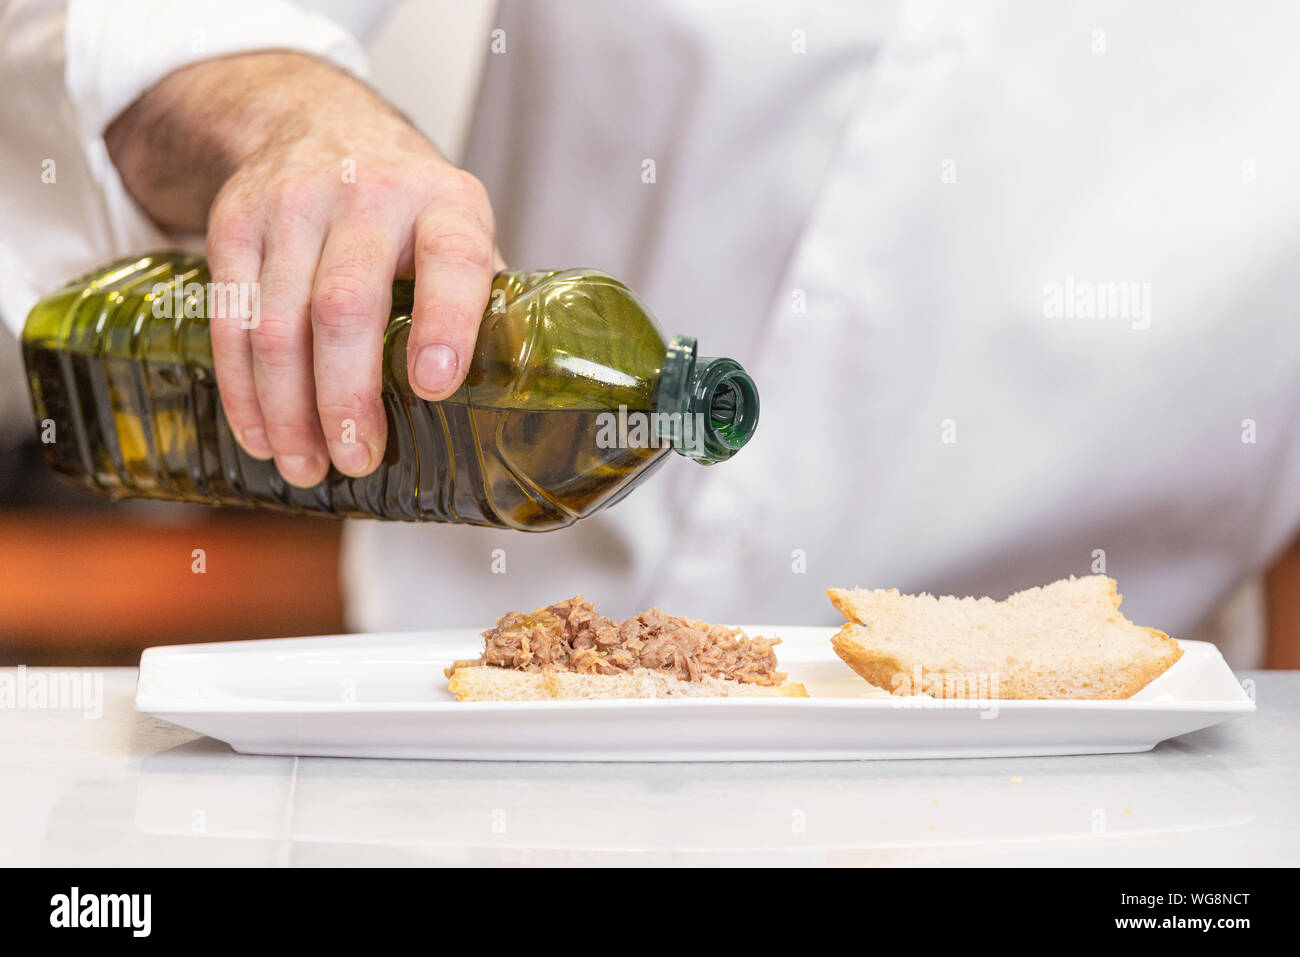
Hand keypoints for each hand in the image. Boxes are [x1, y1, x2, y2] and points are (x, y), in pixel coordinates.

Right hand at [106, 52, 502, 485]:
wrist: (315, 120)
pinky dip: (243, 390)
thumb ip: (482, 302)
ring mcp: (293, 206)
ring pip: (277, 325)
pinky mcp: (235, 224)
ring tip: (307, 467)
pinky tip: (262, 435)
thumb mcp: (459, 228)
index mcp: (444, 204)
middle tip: (357, 459)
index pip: (451, 259)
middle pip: (344, 307)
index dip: (445, 323)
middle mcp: (369, 196)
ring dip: (288, 410)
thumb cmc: (408, 205)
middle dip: (345, 396)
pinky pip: (230, 321)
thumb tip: (507, 408)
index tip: (434, 385)